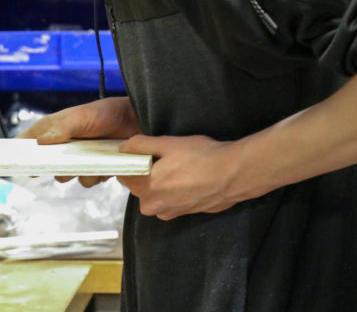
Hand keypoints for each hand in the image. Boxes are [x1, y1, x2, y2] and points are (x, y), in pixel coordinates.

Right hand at [18, 97, 141, 186]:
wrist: (137, 121)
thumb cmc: (107, 113)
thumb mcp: (82, 116)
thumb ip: (62, 128)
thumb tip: (40, 142)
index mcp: (56, 129)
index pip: (31, 140)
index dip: (21, 151)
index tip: (13, 162)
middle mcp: (66, 144)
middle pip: (48, 163)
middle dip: (53, 168)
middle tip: (62, 167)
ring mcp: (81, 157)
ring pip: (68, 175)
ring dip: (77, 174)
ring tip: (90, 164)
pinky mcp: (96, 167)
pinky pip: (88, 180)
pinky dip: (94, 177)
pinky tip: (104, 168)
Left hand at [116, 134, 246, 219]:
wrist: (234, 175)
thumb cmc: (200, 157)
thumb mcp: (167, 143)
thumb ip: (139, 145)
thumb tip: (122, 148)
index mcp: (145, 188)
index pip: (123, 174)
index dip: (130, 161)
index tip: (141, 152)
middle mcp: (153, 206)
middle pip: (137, 185)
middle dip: (145, 172)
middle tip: (164, 157)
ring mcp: (169, 213)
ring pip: (153, 194)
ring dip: (159, 182)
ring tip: (178, 167)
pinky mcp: (184, 214)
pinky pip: (168, 201)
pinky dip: (172, 191)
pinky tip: (187, 178)